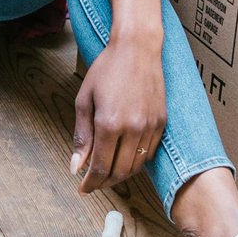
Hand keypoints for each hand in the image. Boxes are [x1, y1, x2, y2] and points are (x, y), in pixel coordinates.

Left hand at [71, 30, 166, 194]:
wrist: (137, 48)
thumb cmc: (107, 69)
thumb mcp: (84, 100)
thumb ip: (81, 136)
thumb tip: (75, 166)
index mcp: (109, 123)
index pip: (100, 167)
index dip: (90, 183)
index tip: (83, 189)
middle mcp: (132, 129)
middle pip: (120, 172)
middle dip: (104, 183)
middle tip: (93, 183)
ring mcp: (150, 127)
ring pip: (137, 166)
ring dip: (121, 175)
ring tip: (107, 173)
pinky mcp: (162, 123)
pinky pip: (149, 153)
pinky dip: (136, 161)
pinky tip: (124, 157)